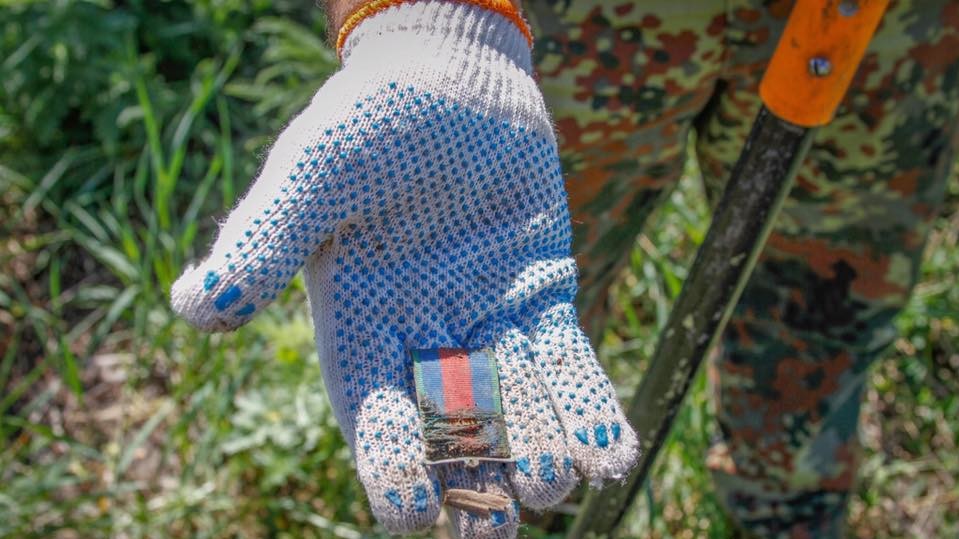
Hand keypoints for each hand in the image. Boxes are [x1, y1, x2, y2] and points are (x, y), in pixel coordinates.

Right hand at [171, 1, 638, 535]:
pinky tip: (611, 454)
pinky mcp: (541, 303)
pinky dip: (590, 410)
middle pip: (449, 433)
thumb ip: (264, 239)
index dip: (390, 465)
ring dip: (538, 453)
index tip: (410, 515)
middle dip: (472, 484)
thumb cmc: (369, 120)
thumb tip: (191, 307)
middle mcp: (423, 340)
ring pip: (516, 411)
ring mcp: (487, 326)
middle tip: (494, 527)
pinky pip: (569, 366)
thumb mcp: (314, 173)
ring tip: (555, 484)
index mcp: (359, 326)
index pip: (374, 414)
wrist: (450, 79)